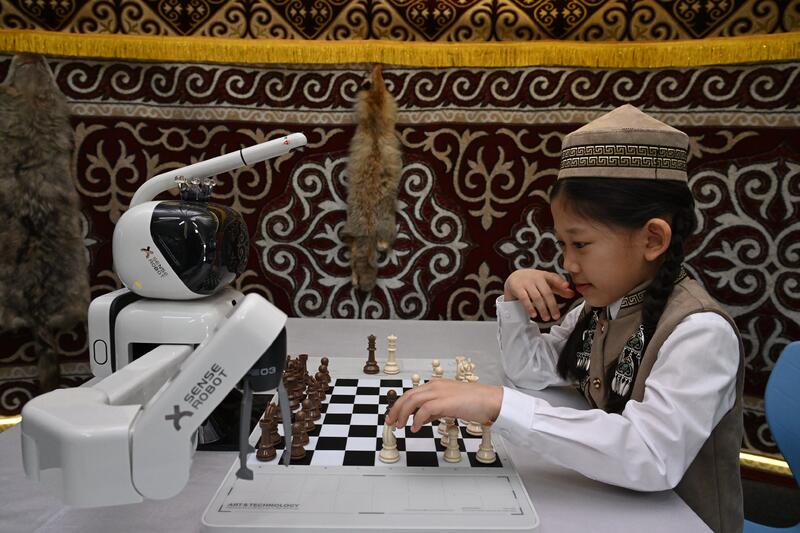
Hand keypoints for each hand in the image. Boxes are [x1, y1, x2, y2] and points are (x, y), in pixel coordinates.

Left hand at [385, 379, 502, 432]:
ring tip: (399, 426)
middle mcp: (435, 386)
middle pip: (408, 395)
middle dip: (396, 409)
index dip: (400, 405)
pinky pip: (424, 410)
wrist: (491, 401)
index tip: (394, 416)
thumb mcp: (449, 405)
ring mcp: (439, 393)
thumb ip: (434, 409)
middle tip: (390, 422)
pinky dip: (416, 420)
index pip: (412, 393)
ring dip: (402, 414)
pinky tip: (415, 428)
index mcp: (436, 385)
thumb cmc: (474, 403)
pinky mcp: (444, 402)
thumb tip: (420, 418)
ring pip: (412, 400)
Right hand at [503, 269, 574, 320]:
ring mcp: (526, 282)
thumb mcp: (546, 283)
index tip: (566, 286)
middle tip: (556, 316)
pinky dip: (530, 307)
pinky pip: (525, 299)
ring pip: (536, 297)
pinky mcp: (517, 288)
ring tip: (546, 318)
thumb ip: (559, 288)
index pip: (553, 278)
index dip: (560, 282)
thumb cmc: (533, 281)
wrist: (514, 277)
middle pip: (546, 292)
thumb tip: (572, 294)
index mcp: (544, 275)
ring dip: (542, 309)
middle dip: (552, 305)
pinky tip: (534, 314)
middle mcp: (535, 277)